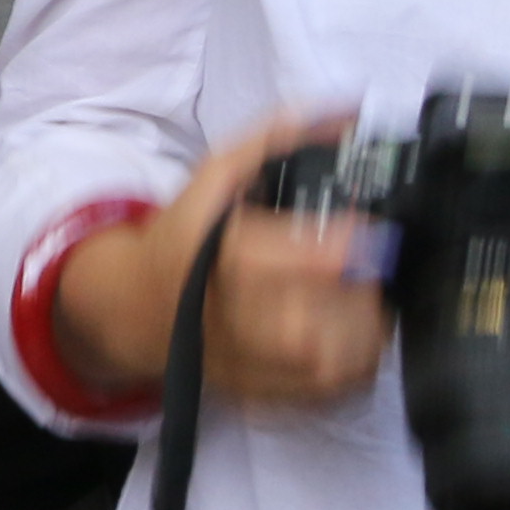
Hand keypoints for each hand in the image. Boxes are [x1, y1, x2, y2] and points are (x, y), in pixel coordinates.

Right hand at [56, 119, 386, 408]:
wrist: (140, 308)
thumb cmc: (186, 240)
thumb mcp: (217, 174)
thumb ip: (277, 138)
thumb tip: (346, 112)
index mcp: (221, 257)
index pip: (291, 261)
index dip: (341, 245)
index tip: (369, 229)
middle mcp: (234, 320)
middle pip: (323, 322)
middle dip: (359, 290)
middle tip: (367, 263)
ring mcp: (253, 366)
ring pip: (340, 361)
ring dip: (366, 325)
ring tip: (359, 294)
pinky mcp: (273, 397)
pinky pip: (340, 388)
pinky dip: (360, 359)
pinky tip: (348, 328)